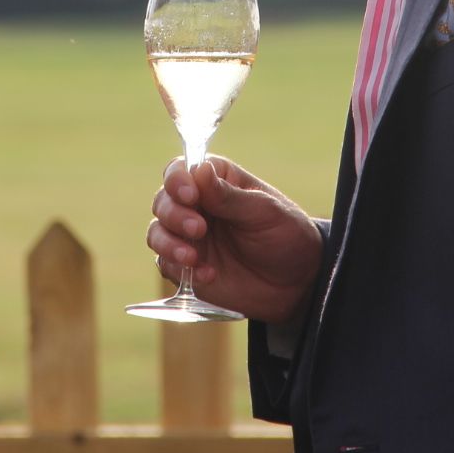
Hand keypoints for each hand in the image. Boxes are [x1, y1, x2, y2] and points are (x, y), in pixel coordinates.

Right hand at [147, 155, 321, 323]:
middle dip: (175, 214)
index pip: (180, 170)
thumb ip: (229, 196)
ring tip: (193, 257)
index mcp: (215, 181)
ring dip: (168, 243)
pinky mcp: (186, 267)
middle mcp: (196, 206)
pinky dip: (180, 269)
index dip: (178, 180)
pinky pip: (167, 265)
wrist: (296, 283)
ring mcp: (188, 238)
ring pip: (157, 233)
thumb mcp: (264, 212)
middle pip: (163, 201)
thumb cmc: (285, 234)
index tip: (190, 195)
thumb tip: (199, 169)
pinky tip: (208, 275)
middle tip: (200, 229)